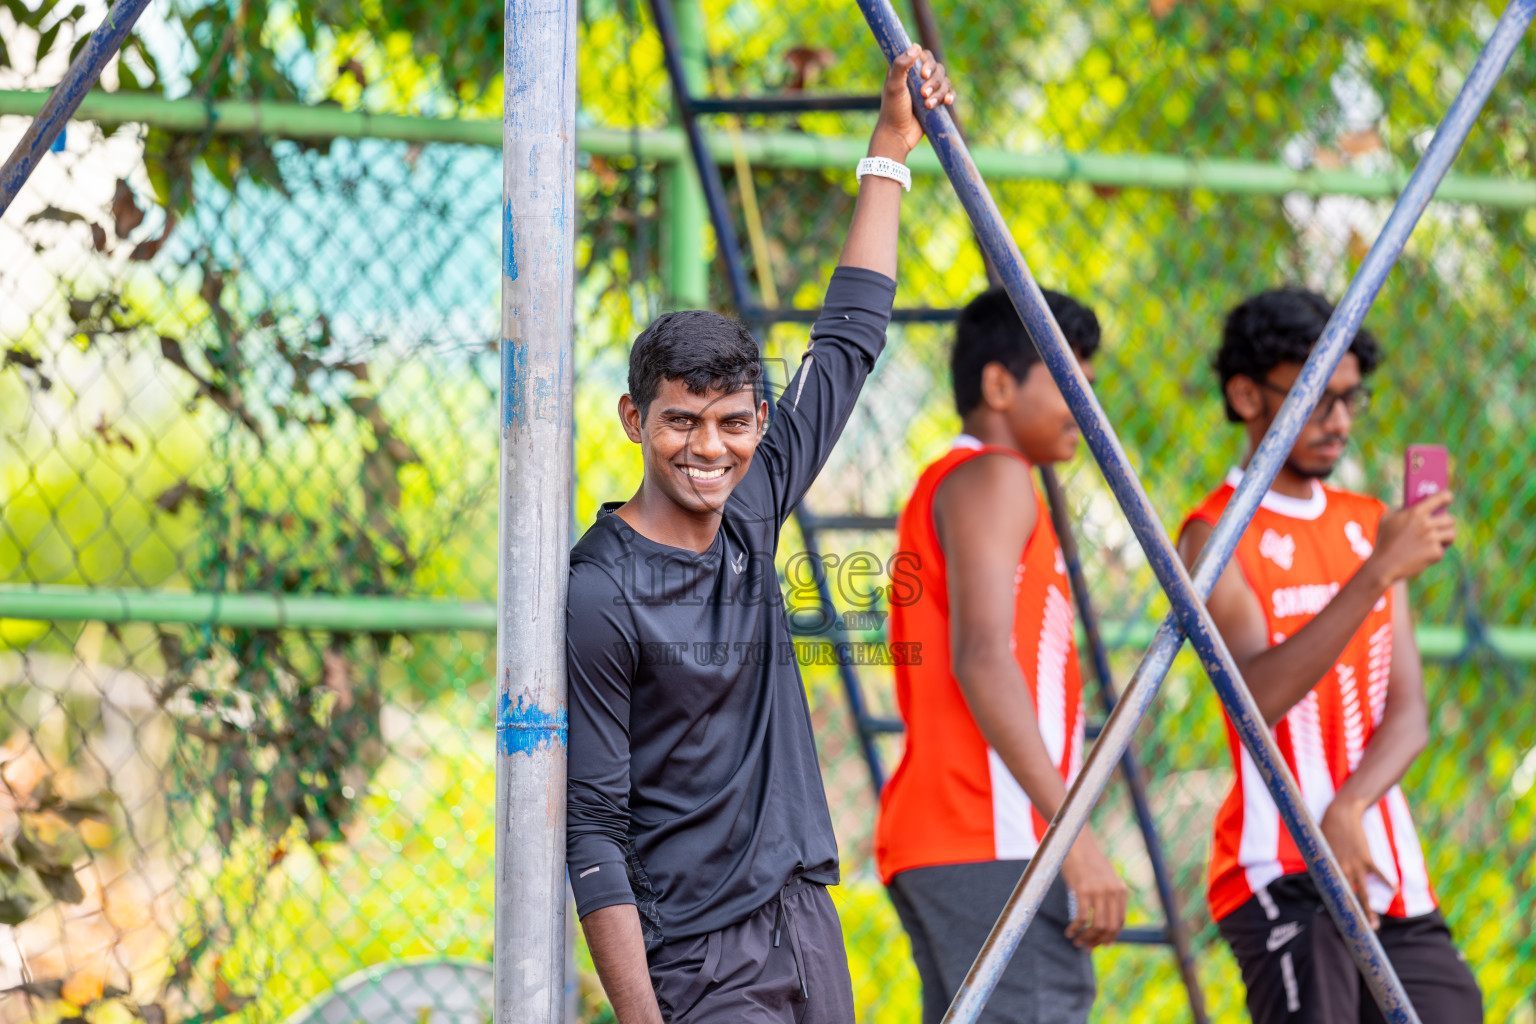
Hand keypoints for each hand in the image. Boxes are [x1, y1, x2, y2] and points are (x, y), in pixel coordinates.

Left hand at [868, 45, 954, 158]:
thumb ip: (901, 66)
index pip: (924, 56)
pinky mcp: (935, 102)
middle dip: (934, 82)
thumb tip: (916, 47)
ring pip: (945, 82)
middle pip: (937, 68)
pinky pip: (949, 93)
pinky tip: (947, 103)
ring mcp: (927, 90)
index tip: (923, 75)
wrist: (898, 135)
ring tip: (928, 106)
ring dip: (939, 93)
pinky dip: (949, 96)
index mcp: (906, 70)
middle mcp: (917, 78)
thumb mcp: (894, 87)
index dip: (927, 63)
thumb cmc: (893, 110)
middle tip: (923, 95)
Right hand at [1059, 830, 1126, 947]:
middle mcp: (1112, 892)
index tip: (1102, 945)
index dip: (1112, 936)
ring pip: (1097, 925)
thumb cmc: (1086, 859)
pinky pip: (1081, 917)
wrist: (1075, 841)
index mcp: (1120, 890)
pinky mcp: (1083, 890)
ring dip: (1087, 938)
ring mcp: (1098, 891)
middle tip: (1087, 947)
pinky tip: (1069, 932)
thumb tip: (1105, 914)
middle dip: (1099, 941)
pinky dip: (1075, 929)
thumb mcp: (1104, 876)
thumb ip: (1108, 893)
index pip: (1119, 921)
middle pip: (1110, 927)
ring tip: (1077, 942)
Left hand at [1320, 797, 1386, 929]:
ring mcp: (1354, 866)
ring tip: (1375, 925)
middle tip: (1358, 935)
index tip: (1338, 925)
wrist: (1340, 814)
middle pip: (1347, 900)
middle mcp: (1340, 872)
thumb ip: (1322, 865)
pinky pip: (1378, 874)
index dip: (1334, 911)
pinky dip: (1387, 882)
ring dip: (1369, 910)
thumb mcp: (1319, 849)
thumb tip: (1321, 877)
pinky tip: (1394, 891)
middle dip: (1353, 919)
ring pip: (1363, 893)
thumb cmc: (1326, 830)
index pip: (1330, 896)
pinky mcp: (1366, 858)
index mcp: (1327, 871)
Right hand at [1369, 491, 1455, 585]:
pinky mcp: (1435, 553)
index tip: (1448, 499)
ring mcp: (1432, 539)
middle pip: (1450, 519)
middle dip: (1447, 522)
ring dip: (1446, 536)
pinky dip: (1436, 552)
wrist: (1384, 565)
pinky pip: (1443, 549)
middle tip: (1442, 524)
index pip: (1441, 498)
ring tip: (1439, 538)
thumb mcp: (1387, 518)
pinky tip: (1426, 553)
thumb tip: (1414, 506)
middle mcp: (1426, 524)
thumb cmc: (1384, 540)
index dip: (1447, 497)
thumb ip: (1402, 509)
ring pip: (1452, 534)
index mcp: (1416, 512)